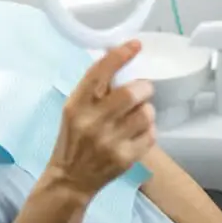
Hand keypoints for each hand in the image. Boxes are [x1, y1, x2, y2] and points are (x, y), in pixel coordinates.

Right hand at [47, 40, 155, 200]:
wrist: (71, 177)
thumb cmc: (72, 138)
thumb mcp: (73, 109)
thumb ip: (93, 90)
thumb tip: (118, 62)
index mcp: (76, 104)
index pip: (99, 73)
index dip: (119, 56)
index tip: (135, 45)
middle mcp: (92, 121)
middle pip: (132, 93)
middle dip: (143, 88)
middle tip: (142, 90)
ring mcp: (110, 141)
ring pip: (146, 113)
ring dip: (147, 109)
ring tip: (138, 114)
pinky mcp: (126, 157)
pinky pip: (150, 134)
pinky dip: (148, 129)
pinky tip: (136, 132)